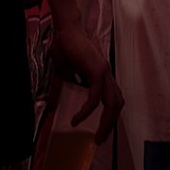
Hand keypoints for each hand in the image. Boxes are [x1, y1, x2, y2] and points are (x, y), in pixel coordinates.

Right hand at [51, 27, 123, 143]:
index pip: (113, 100)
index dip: (109, 117)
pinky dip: (88, 110)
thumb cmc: (65, 47)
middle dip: (110, 125)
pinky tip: (77, 118)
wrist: (64, 29)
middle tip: (99, 140)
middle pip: (117, 104)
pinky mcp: (96, 69)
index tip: (100, 132)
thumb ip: (60, 90)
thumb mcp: (61, 73)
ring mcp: (103, 71)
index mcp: (102, 75)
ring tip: (95, 135)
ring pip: (112, 103)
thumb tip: (52, 107)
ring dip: (105, 122)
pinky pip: (95, 96)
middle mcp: (106, 74)